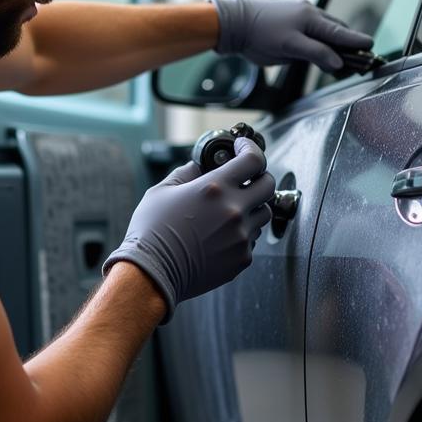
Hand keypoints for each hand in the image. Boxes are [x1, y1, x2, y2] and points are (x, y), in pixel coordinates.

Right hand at [102, 137, 274, 319]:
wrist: (153, 273)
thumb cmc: (152, 232)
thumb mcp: (162, 191)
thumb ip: (186, 173)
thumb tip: (200, 166)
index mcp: (215, 188)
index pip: (253, 160)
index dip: (251, 149)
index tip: (244, 148)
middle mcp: (234, 210)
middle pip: (268, 185)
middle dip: (260, 176)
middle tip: (247, 177)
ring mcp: (241, 236)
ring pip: (263, 213)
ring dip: (253, 206)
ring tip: (232, 210)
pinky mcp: (242, 258)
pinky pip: (253, 239)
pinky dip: (243, 233)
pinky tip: (222, 234)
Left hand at [209, 0, 373, 70]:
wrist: (234, 24)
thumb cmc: (259, 34)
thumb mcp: (289, 47)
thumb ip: (315, 53)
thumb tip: (337, 62)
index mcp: (310, 18)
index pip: (339, 32)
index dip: (355, 41)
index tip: (371, 45)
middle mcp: (307, 13)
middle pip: (335, 30)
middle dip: (348, 43)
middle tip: (360, 56)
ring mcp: (298, 15)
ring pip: (324, 30)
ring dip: (334, 43)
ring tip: (343, 57)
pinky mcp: (289, 21)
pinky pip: (312, 30)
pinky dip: (321, 40)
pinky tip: (322, 50)